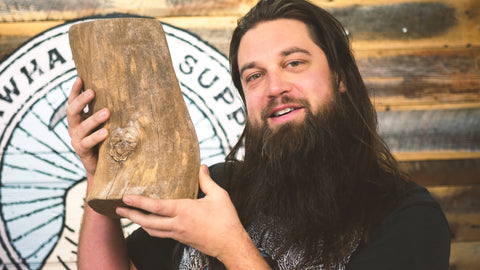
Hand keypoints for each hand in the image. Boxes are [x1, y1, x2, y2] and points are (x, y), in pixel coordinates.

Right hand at [66, 77, 109, 177]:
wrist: (101, 165)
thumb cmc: (105, 140)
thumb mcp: (104, 123)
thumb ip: (105, 111)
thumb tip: (119, 92)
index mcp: (77, 119)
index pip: (73, 102)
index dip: (75, 91)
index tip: (80, 78)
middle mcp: (74, 127)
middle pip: (73, 111)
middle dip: (82, 101)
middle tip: (92, 91)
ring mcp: (76, 139)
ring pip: (82, 127)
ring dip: (94, 118)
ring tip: (107, 112)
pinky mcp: (82, 151)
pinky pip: (88, 143)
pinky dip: (96, 137)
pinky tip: (105, 132)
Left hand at [116, 165, 248, 259]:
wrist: (230, 245)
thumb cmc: (226, 219)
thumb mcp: (219, 195)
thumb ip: (207, 180)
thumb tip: (201, 166)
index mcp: (184, 211)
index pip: (156, 207)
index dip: (139, 202)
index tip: (125, 197)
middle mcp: (177, 224)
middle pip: (148, 222)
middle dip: (131, 215)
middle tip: (118, 209)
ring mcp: (178, 234)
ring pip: (152, 230)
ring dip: (139, 223)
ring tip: (129, 216)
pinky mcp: (181, 240)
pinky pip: (161, 234)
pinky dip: (151, 229)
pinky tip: (150, 224)